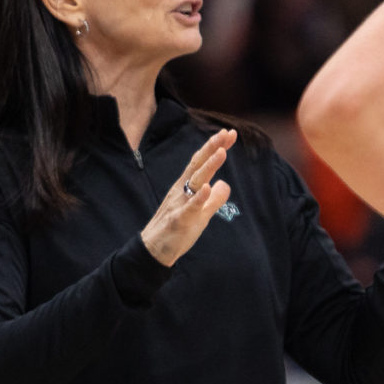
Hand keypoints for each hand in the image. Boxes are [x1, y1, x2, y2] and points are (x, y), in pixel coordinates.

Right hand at [140, 130, 234, 267]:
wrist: (154, 250)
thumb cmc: (176, 230)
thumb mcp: (201, 213)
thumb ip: (214, 199)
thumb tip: (225, 184)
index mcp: (186, 187)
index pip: (201, 162)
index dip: (215, 147)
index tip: (229, 133)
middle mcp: (181, 191)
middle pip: (198, 165)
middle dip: (212, 148)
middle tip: (226, 133)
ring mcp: (179, 204)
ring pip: (195, 182)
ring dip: (208, 166)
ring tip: (222, 153)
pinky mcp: (178, 220)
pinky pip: (189, 208)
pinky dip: (198, 197)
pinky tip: (207, 188)